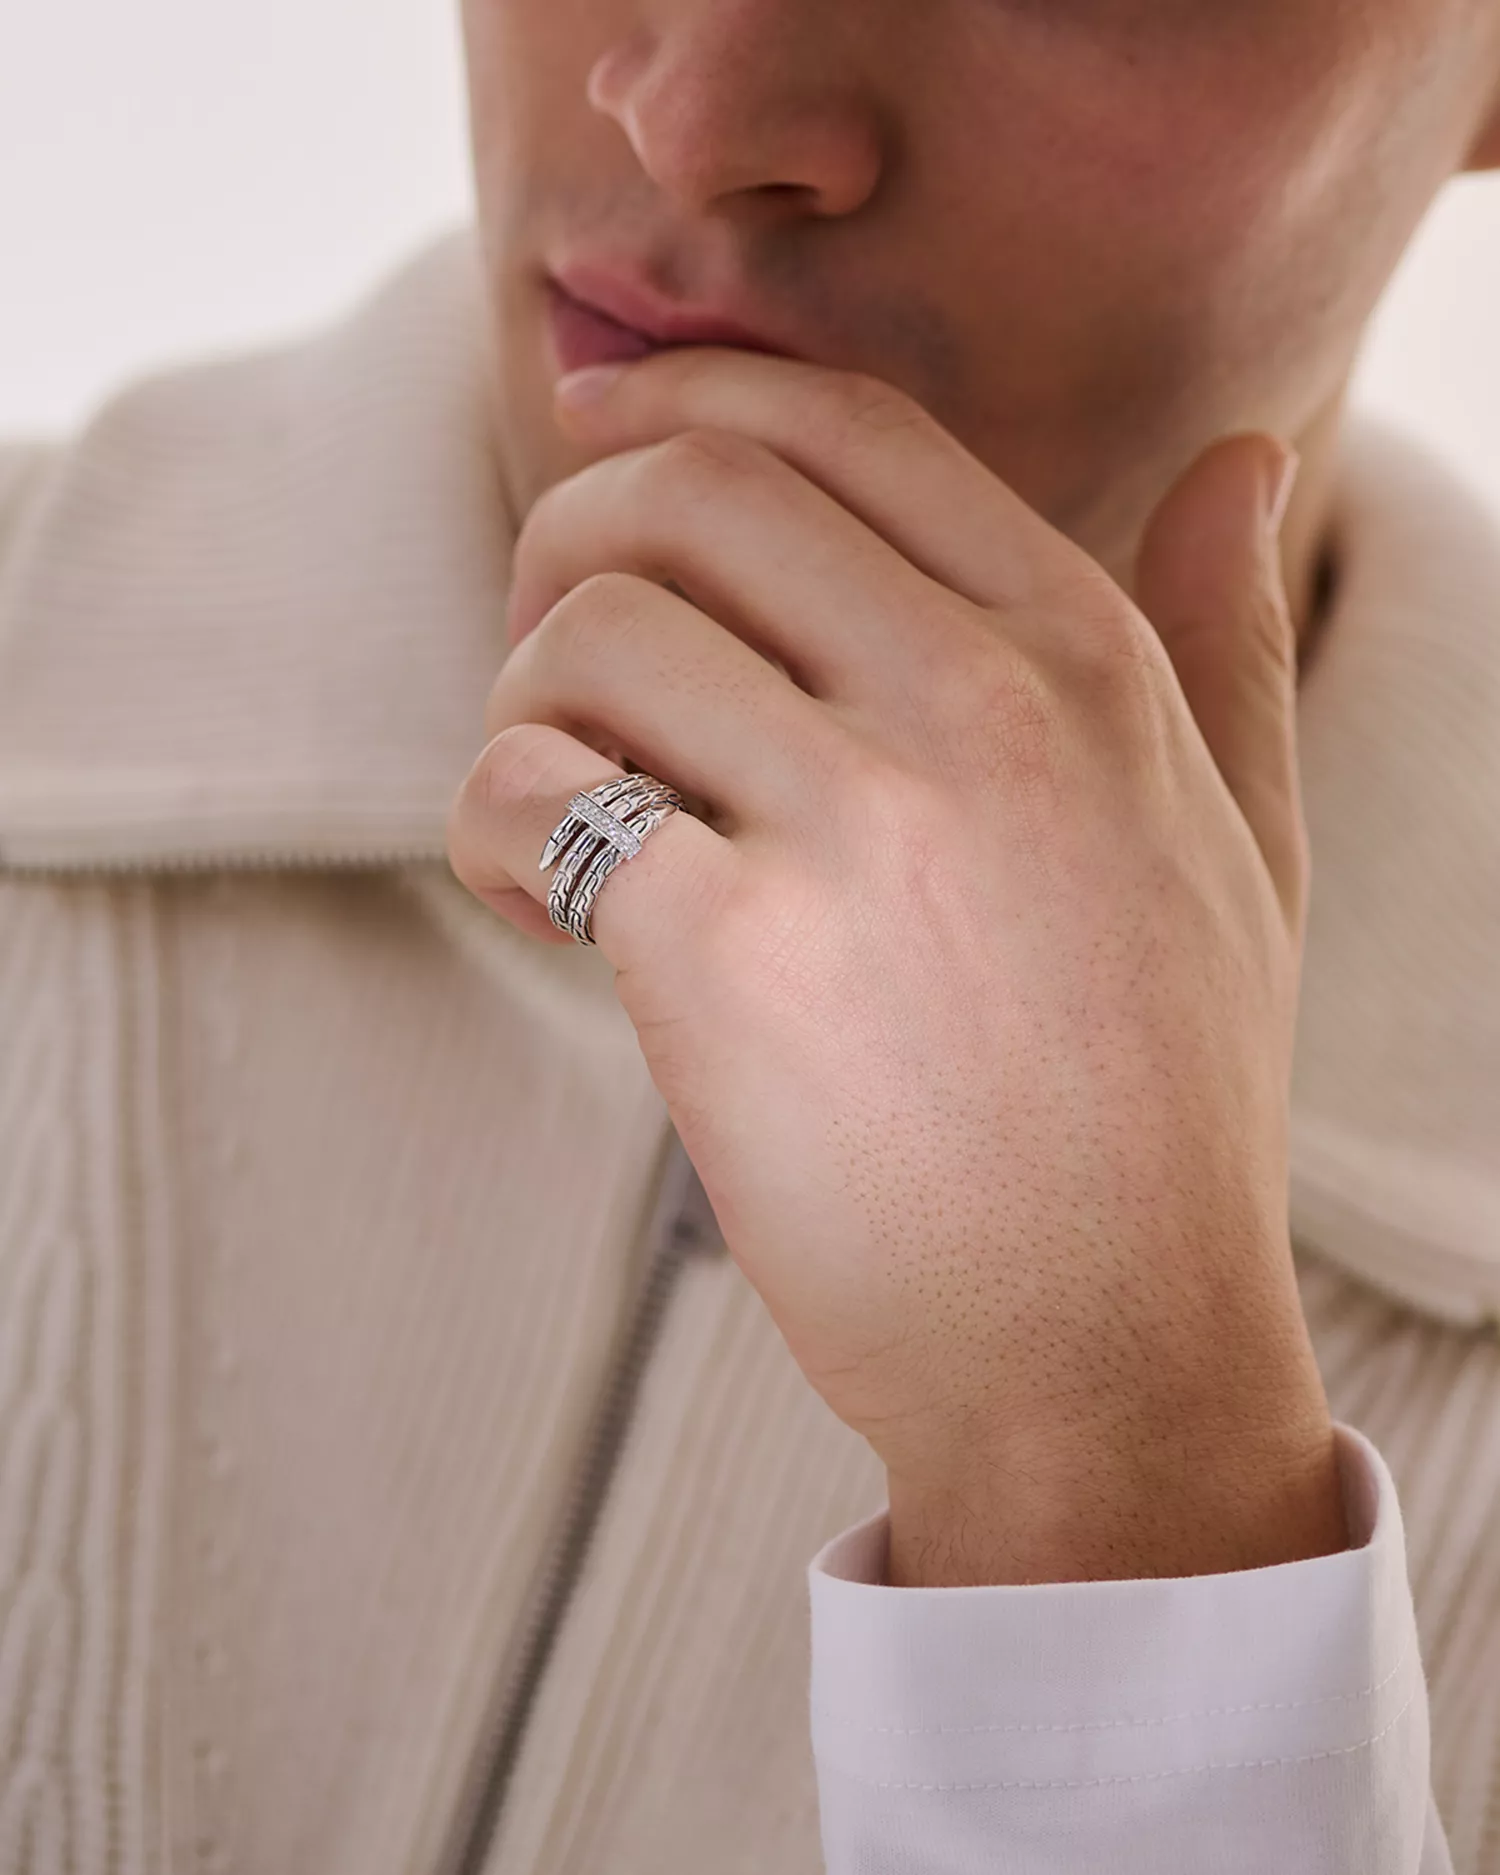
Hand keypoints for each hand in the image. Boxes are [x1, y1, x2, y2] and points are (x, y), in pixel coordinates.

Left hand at [448, 350, 1345, 1585]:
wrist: (1105, 1349)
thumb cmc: (1163, 1105)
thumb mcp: (1242, 843)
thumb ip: (1228, 634)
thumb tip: (1250, 454)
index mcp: (1086, 658)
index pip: (847, 426)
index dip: (691, 397)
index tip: (601, 428)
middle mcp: (976, 706)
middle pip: (693, 490)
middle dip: (573, 528)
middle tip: (552, 635)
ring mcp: (854, 824)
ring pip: (590, 631)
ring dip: (522, 692)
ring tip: (557, 796)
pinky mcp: (724, 957)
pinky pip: (528, 795)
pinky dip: (486, 824)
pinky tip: (533, 898)